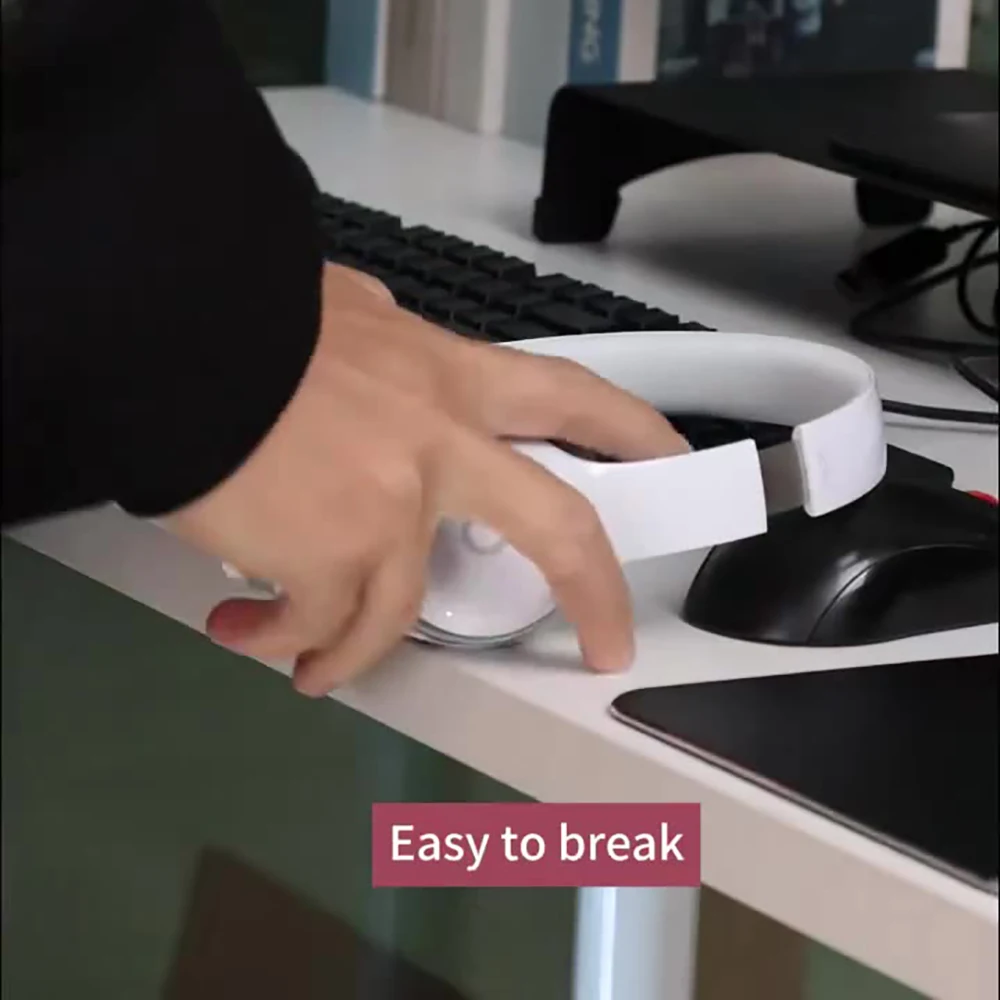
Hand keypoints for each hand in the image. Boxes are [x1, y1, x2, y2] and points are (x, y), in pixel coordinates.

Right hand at [164, 264, 687, 695]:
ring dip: (355, 648)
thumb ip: (381, 339)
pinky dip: (288, 641)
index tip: (672, 461)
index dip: (632, 432)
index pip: (572, 398)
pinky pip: (321, 627)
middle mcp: (439, 447)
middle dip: (597, 592)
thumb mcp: (341, 312)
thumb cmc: (248, 317)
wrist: (169, 337)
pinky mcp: (331, 562)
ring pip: (398, 613)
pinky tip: (251, 631)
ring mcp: (392, 512)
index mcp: (448, 377)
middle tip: (608, 642)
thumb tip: (379, 338)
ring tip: (316, 661)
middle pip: (558, 528)